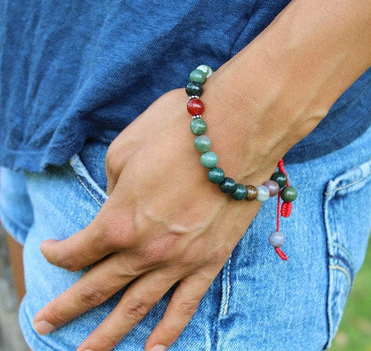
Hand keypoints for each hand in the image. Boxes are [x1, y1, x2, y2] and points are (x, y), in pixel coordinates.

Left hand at [33, 75, 279, 349]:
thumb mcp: (125, 150)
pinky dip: (168, 331)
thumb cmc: (177, 133)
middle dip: (68, 307)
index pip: (78, 250)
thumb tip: (115, 201)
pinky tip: (152, 350)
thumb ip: (112, 186)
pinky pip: (186, 305)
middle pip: (98, 287)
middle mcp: (144, 250)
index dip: (58, 253)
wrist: (236, 132)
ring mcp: (179, 261)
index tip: (52, 249)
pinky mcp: (210, 260)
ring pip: (137, 308)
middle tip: (43, 325)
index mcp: (118, 220)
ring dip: (109, 334)